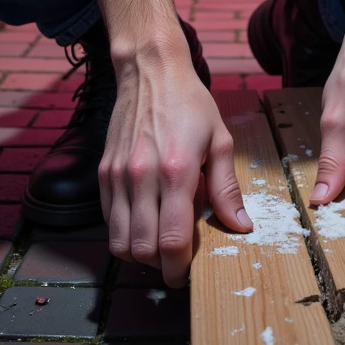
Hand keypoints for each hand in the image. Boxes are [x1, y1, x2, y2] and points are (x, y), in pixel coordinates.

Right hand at [98, 36, 252, 287]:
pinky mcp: (104, 171)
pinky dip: (122, 231)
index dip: (179, 268)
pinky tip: (141, 221)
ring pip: (119, 241)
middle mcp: (142, 176)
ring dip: (138, 253)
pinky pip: (108, 219)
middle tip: (174, 262)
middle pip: (142, 249)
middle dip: (158, 265)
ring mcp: (118, 175)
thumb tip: (240, 227)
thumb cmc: (190, 103)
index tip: (187, 274)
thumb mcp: (220, 140)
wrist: (151, 71)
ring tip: (156, 246)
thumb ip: (226, 188)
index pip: (171, 241)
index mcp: (176, 171)